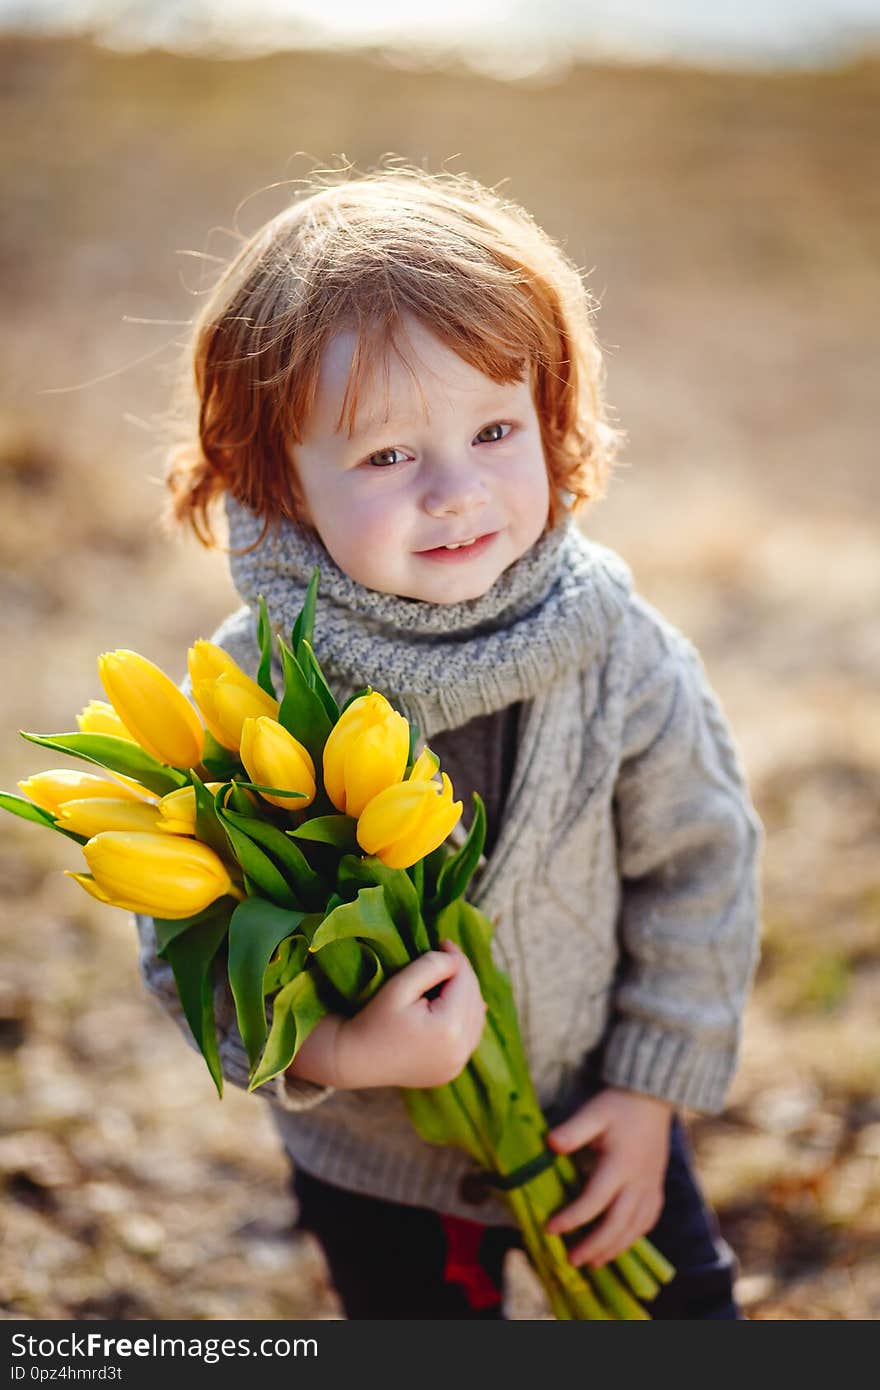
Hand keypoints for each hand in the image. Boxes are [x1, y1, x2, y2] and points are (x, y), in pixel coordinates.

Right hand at [335, 940, 486, 1089]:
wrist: (355, 1060)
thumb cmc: (373, 1019)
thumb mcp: (400, 986)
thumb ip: (431, 966)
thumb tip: (456, 958)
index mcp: (449, 1029)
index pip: (466, 981)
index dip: (456, 958)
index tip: (444, 942)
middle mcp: (460, 1051)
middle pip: (474, 998)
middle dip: (463, 975)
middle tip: (446, 956)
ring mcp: (457, 1064)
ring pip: (477, 1017)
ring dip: (468, 995)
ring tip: (448, 978)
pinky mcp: (452, 1070)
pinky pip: (470, 1037)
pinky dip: (466, 1017)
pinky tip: (454, 1004)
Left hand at [544, 1087, 673, 1267]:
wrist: (654, 1097)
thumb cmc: (619, 1105)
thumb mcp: (593, 1112)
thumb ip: (573, 1130)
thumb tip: (550, 1145)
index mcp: (620, 1165)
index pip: (594, 1201)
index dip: (572, 1218)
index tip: (550, 1228)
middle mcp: (638, 1182)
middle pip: (617, 1224)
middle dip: (594, 1246)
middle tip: (571, 1260)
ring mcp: (650, 1187)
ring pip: (635, 1228)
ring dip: (614, 1248)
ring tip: (593, 1263)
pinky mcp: (657, 1188)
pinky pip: (648, 1221)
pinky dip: (633, 1237)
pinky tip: (620, 1244)